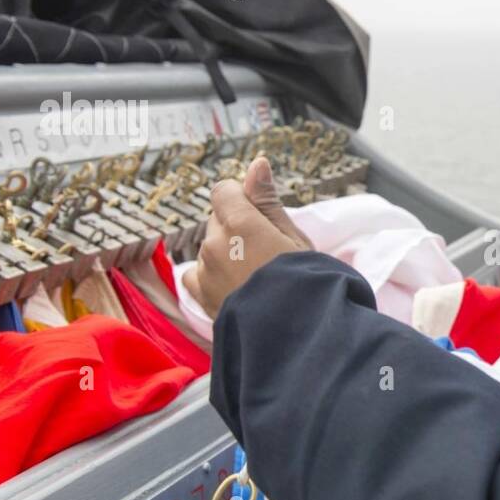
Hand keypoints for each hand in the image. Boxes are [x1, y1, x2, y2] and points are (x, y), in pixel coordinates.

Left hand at [184, 158, 310, 317]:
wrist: (293, 335)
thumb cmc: (304, 283)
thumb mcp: (295, 238)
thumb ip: (268, 201)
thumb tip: (256, 163)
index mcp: (240, 223)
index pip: (224, 191)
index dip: (242, 200)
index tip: (261, 217)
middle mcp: (215, 242)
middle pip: (219, 220)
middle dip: (236, 229)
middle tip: (267, 253)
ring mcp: (204, 270)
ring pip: (211, 248)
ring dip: (226, 254)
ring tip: (255, 278)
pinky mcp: (200, 295)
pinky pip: (196, 275)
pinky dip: (209, 277)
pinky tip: (233, 288)